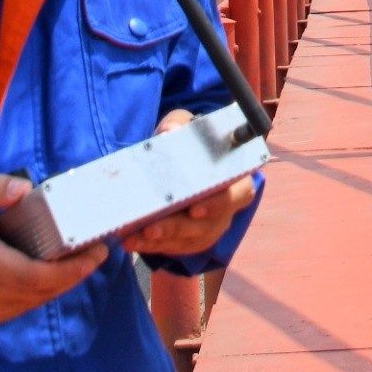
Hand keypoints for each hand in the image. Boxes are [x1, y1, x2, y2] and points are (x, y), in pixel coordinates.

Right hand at [0, 175, 105, 326]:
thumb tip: (24, 189)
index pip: (32, 275)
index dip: (69, 270)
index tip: (95, 253)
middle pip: (38, 292)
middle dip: (73, 275)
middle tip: (96, 254)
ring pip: (32, 303)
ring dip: (60, 286)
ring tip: (81, 262)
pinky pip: (20, 308)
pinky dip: (41, 293)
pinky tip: (54, 275)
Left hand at [123, 110, 259, 260]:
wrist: (184, 164)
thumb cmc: (190, 145)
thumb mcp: (186, 128)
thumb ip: (178, 124)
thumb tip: (169, 131)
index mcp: (235, 179)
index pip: (240, 193)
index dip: (219, 204)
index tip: (194, 209)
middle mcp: (227, 208)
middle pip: (208, 224)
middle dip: (177, 228)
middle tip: (152, 228)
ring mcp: (211, 227)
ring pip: (188, 240)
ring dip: (159, 241)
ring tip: (133, 237)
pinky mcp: (193, 240)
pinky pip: (174, 247)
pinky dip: (151, 246)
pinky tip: (131, 241)